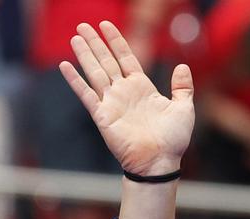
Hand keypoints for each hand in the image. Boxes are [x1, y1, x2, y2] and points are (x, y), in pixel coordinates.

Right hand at [59, 21, 193, 176]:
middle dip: (95, 42)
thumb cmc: (172, 140)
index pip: (125, 57)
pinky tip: (65, 66)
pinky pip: (86, 94)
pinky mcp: (103, 116)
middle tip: (83, 25)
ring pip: (95, 72)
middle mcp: (124, 92)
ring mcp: (112, 103)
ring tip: (75, 37)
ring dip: (84, 54)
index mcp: (142, 87)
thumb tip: (182, 66)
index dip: (116, 40)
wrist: (160, 162)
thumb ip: (182, 87)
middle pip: (106, 60)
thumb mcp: (183, 108)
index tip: (106, 25)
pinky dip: (75, 80)